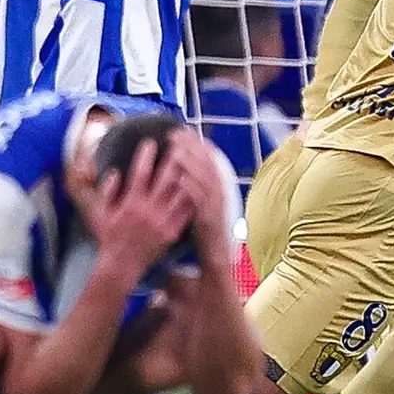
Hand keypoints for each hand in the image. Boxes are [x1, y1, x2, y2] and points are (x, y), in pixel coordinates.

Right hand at [87, 137, 195, 278]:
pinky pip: (186, 212)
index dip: (146, 155)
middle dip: (173, 158)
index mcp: (131, 202)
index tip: (151, 141)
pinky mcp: (172, 231)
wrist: (121, 265)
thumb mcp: (101, 213)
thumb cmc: (109, 238)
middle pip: (166, 178)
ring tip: (193, 159)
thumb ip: (107, 191)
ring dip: (187, 175)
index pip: (140, 172)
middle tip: (179, 143)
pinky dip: (192, 197)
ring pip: (180, 193)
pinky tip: (198, 185)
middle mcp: (148, 209)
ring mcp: (162, 220)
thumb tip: (115, 172)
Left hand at [163, 128, 231, 265]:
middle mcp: (218, 195)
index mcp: (215, 189)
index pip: (206, 159)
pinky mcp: (210, 221)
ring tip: (175, 149)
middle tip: (175, 133)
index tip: (181, 130)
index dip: (195, 143)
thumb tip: (178, 171)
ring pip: (204, 178)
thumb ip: (191, 189)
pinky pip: (200, 201)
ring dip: (190, 162)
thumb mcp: (197, 208)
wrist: (214, 263)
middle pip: (206, 164)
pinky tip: (180, 177)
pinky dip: (191, 187)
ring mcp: (215, 207)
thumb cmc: (202, 236)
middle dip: (191, 146)